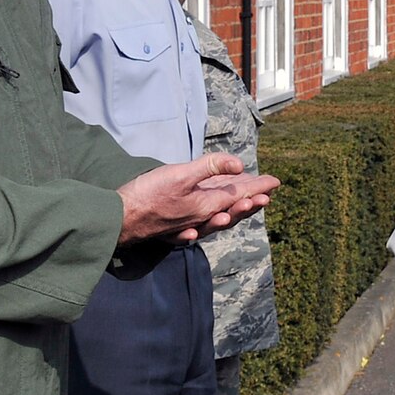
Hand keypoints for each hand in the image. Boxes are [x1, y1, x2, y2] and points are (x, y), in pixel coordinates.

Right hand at [117, 154, 278, 244]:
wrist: (118, 221)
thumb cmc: (148, 196)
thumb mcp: (180, 175)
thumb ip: (209, 168)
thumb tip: (238, 166)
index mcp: (206, 205)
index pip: (239, 194)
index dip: (259, 186)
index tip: (276, 182)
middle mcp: (200, 218)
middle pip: (232, 209)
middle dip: (251, 200)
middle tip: (267, 195)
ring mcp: (186, 225)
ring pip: (216, 218)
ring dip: (235, 211)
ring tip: (248, 205)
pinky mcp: (171, 228)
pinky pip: (196, 227)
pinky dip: (207, 222)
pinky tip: (209, 222)